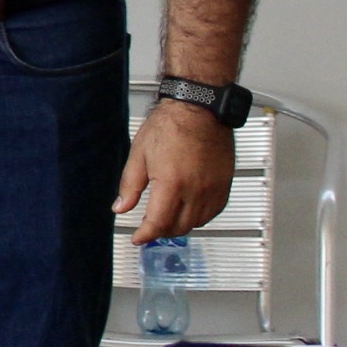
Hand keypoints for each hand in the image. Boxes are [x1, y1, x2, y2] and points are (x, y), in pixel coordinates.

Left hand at [118, 99, 233, 243]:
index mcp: (171, 183)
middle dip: (161, 232)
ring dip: (181, 226)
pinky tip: (190, 211)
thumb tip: (121, 207)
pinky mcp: (225, 184)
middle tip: (150, 228)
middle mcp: (195, 190)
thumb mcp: (139, 154)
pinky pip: (215, 212)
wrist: (199, 108)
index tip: (138, 238)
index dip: (145, 235)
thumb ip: (130, 186)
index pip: (158, 223)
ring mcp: (213, 188)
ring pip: (198, 223)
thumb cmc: (171, 125)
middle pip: (179, 227)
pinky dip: (201, 218)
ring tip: (168, 220)